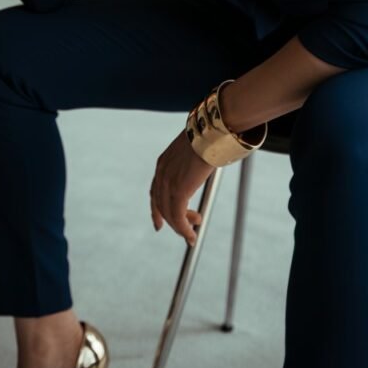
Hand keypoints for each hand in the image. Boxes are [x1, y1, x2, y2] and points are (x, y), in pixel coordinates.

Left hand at [149, 129, 213, 245]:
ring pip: (169, 214)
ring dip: (181, 227)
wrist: (211, 131)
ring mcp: (168, 182)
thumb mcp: (195, 150)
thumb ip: (194, 161)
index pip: (155, 191)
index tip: (160, 224)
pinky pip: (178, 217)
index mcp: (163, 163)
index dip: (157, 209)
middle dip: (173, 221)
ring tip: (193, 232)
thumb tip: (206, 163)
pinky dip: (184, 230)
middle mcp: (161, 173)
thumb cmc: (210, 137)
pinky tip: (191, 236)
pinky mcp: (178, 190)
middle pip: (160, 205)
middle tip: (188, 229)